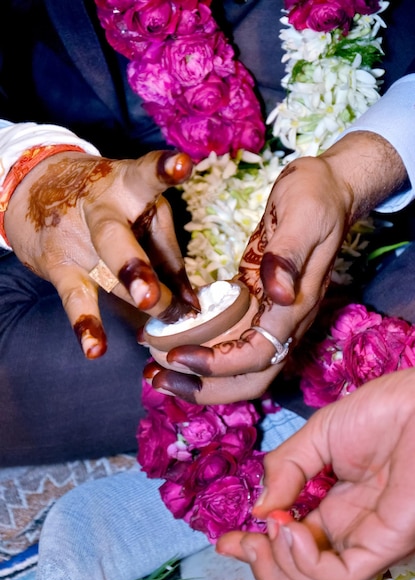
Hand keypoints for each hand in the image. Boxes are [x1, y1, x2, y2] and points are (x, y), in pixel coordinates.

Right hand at [5, 149, 199, 357]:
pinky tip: (96, 349)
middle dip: (135, 266)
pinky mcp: (59, 264)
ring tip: (153, 312)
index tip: (182, 165)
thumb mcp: (141, 214)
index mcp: (127, 186)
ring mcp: (75, 238)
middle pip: (115, 238)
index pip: (146, 175)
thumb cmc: (111, 206)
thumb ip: (169, 258)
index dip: (163, 170)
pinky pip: (74, 297)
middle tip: (152, 295)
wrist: (37, 188)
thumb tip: (193, 306)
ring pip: (104, 274)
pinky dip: (86, 324)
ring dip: (131, 296)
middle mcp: (99, 210)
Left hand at [144, 131, 406, 403]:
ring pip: (239, 365)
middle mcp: (286, 320)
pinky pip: (232, 340)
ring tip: (155, 373)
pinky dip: (203, 350)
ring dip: (199, 377)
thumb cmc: (316, 196)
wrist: (329, 187)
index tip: (177, 355)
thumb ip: (288, 255)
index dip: (218, 365)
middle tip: (157, 380)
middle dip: (205, 387)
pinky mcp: (258, 303)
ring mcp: (272, 314)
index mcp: (297, 305)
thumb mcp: (303, 215)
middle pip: (250, 377)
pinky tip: (173, 343)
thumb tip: (280, 295)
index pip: (257, 355)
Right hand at [216, 368, 414, 579]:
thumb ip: (285, 469)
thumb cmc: (378, 412)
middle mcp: (348, 531)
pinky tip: (290, 531)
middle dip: (262, 565)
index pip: (292, 544)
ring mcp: (367, 540)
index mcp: (332, 507)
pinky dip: (305, 563)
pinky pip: (340, 576)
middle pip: (301, 576)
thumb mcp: (316, 436)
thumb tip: (259, 510)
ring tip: (274, 529)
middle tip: (240, 542)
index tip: (227, 541)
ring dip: (281, 566)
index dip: (256, 549)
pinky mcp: (385, 544)